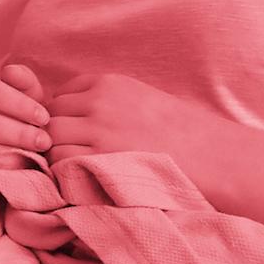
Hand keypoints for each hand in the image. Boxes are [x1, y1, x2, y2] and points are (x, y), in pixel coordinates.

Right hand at [0, 61, 51, 169]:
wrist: (7, 150)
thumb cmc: (18, 119)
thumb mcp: (25, 97)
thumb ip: (23, 82)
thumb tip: (10, 71)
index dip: (17, 103)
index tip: (44, 118)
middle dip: (15, 132)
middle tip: (43, 142)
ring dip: (4, 154)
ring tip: (32, 157)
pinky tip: (15, 172)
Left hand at [44, 73, 224, 177]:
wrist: (212, 156)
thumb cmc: (179, 133)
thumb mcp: (139, 99)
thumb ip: (105, 102)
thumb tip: (67, 115)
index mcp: (109, 83)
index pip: (60, 96)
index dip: (65, 118)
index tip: (77, 135)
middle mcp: (99, 103)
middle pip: (51, 117)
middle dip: (57, 136)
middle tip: (73, 156)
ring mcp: (98, 131)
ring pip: (52, 140)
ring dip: (58, 156)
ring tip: (77, 169)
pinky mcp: (100, 160)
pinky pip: (61, 164)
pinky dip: (64, 173)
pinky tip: (83, 180)